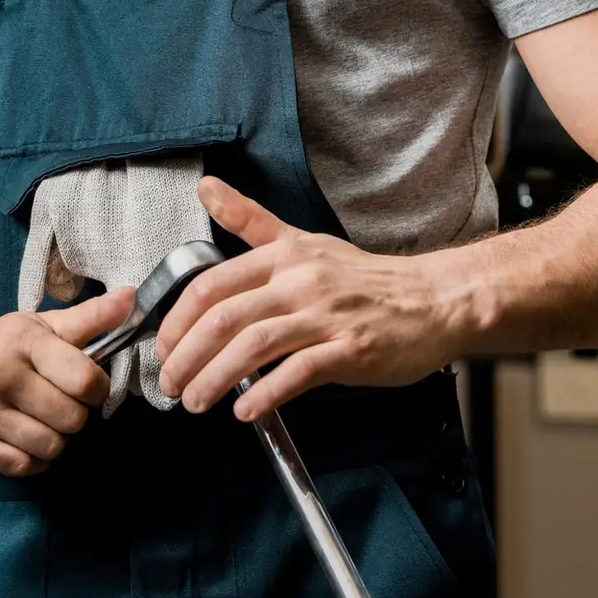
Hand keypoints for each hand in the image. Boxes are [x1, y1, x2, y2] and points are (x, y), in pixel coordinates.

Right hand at [0, 288, 133, 476]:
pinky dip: (30, 458)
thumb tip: (132, 298)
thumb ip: (90, 318)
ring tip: (34, 420)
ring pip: (49, 447)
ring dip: (51, 440)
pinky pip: (23, 466)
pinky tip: (17, 437)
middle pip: (71, 420)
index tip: (84, 386)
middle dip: (71, 416)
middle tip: (53, 403)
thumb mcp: (40, 326)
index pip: (85, 380)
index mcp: (21, 340)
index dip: (95, 389)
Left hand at [155, 178, 462, 420]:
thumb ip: (249, 220)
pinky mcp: (352, 350)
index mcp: (283, 257)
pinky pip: (300, 372)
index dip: (177, 320)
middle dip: (187, 357)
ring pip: (255, 345)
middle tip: (170, 384)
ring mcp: (327, 316)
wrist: (433, 300)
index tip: (164, 349)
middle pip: (224, 318)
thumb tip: (205, 187)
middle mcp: (301, 281)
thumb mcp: (302, 240)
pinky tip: (246, 410)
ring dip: (216, 379)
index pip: (211, 285)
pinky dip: (267, 393)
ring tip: (196, 401)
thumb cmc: (363, 277)